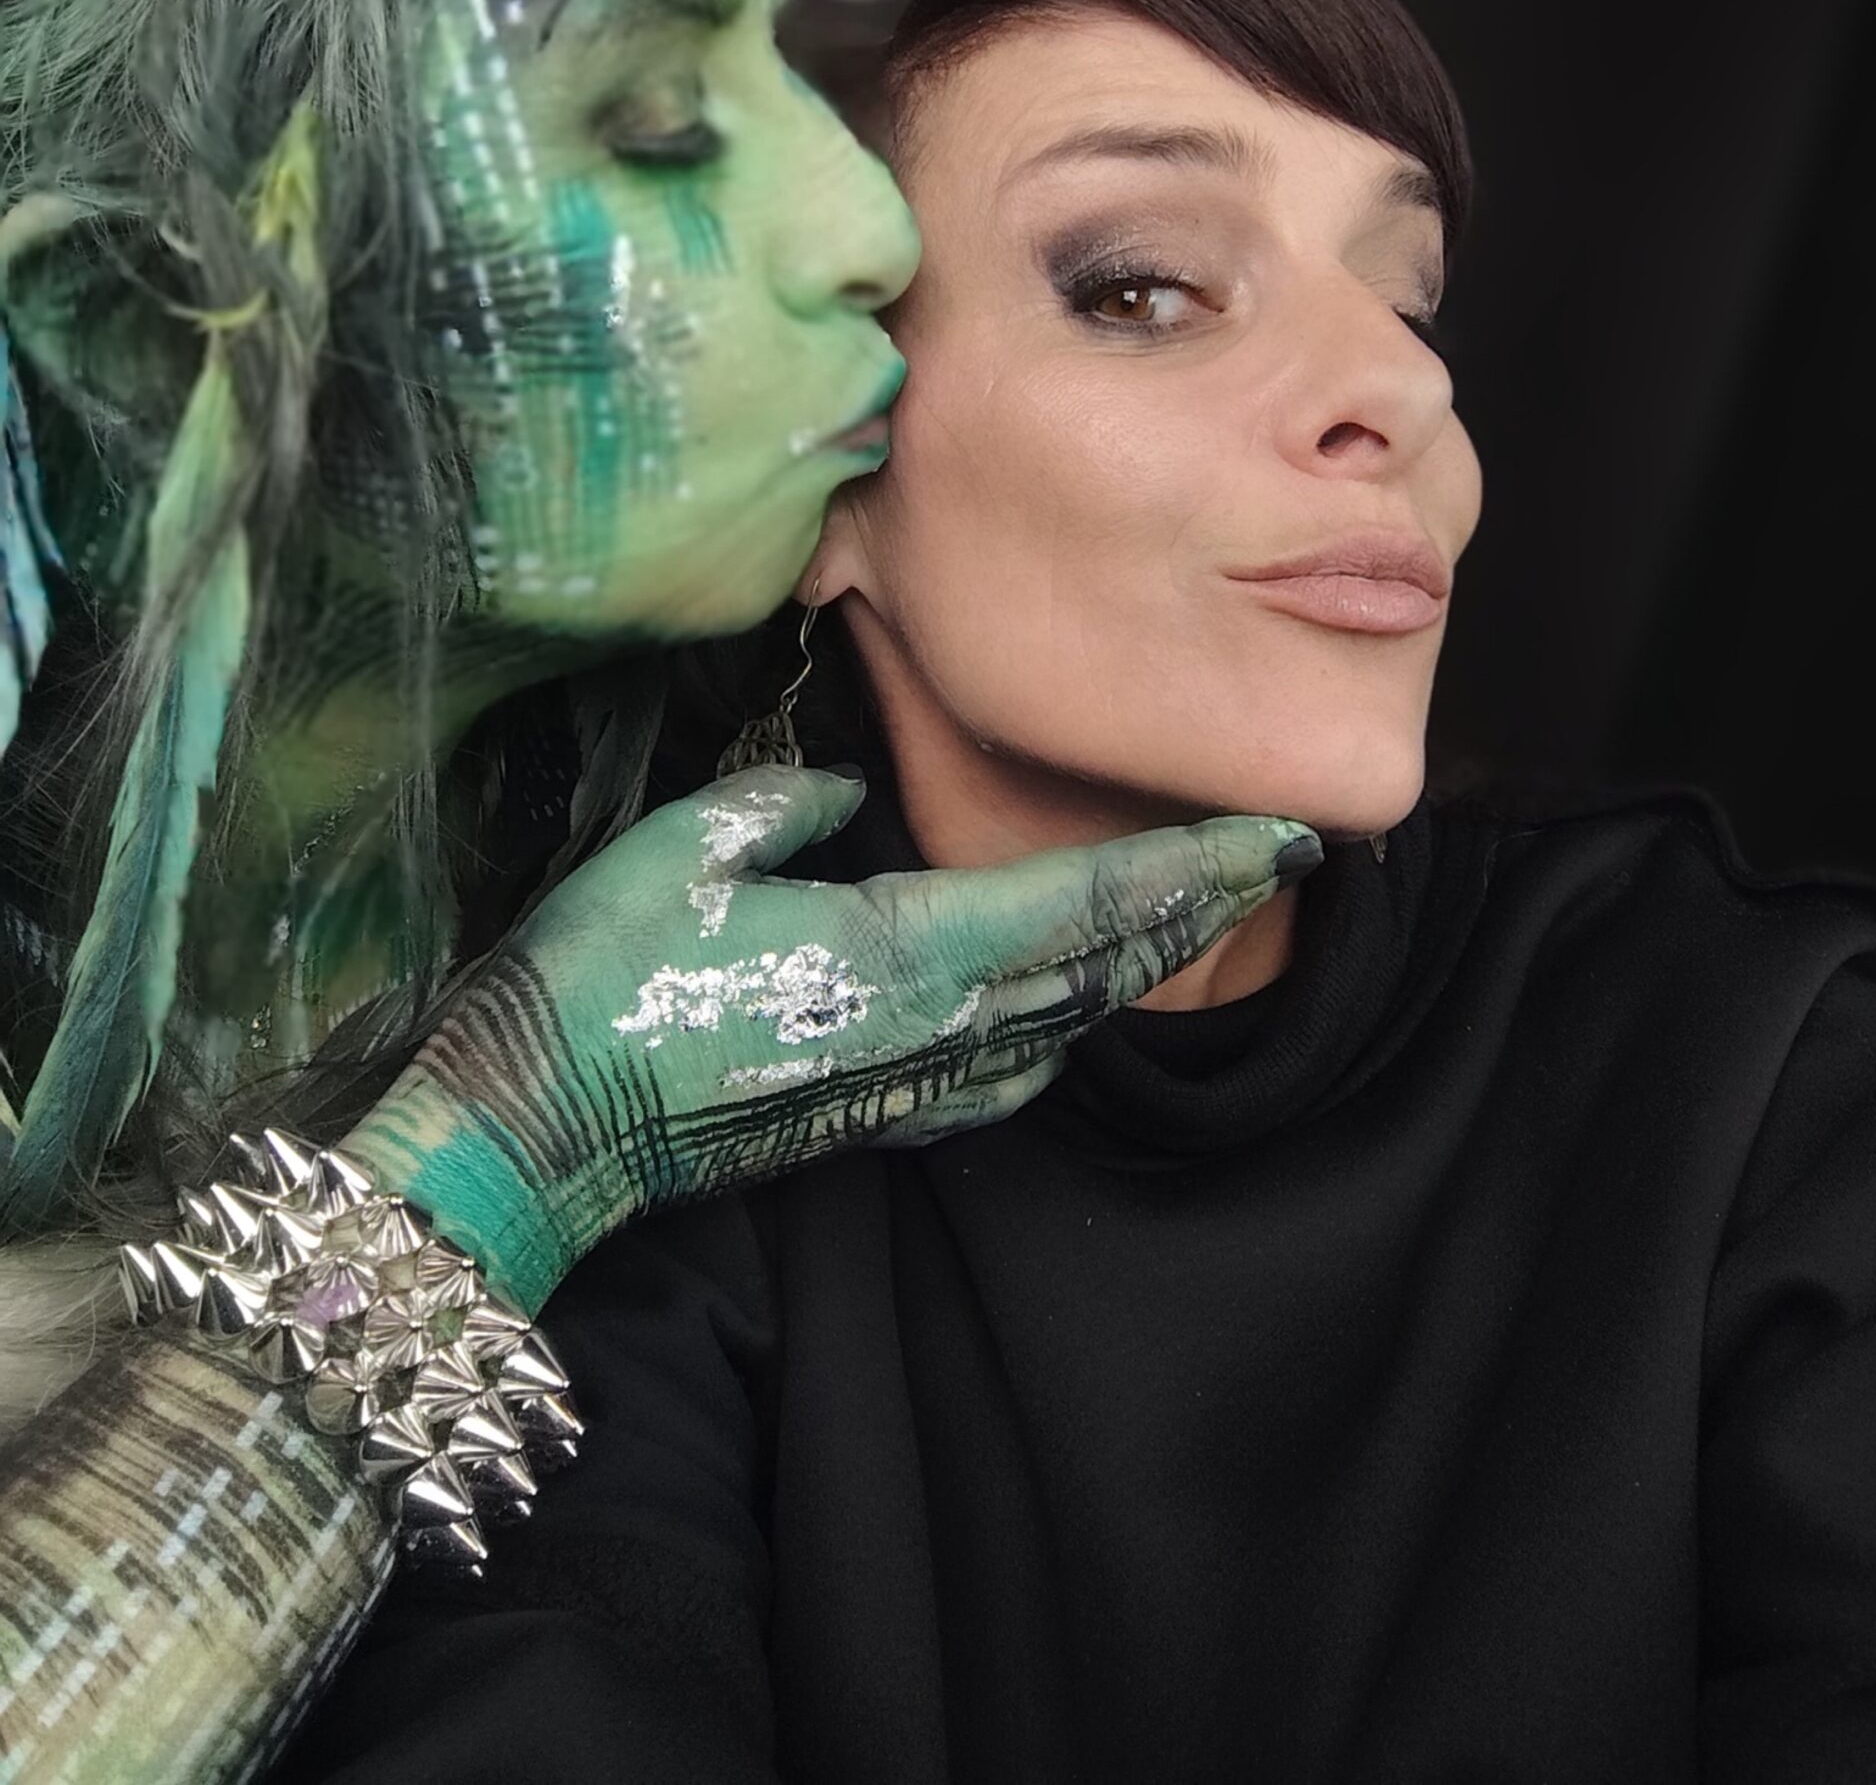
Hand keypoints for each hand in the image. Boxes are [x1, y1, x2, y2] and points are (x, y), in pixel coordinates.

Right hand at [349, 768, 1317, 1312]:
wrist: (538, 1135)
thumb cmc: (599, 982)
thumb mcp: (683, 850)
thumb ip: (782, 807)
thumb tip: (842, 793)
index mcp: (900, 952)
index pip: (1082, 901)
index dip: (1189, 866)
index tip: (1279, 833)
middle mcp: (929, 1029)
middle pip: (1101, 968)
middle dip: (1200, 908)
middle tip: (1284, 857)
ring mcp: (905, 1088)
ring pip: (1066, 1026)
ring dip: (1143, 967)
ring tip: (1200, 911)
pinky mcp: (873, 1122)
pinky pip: (1006, 1079)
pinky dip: (1064, 1032)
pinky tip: (1070, 1012)